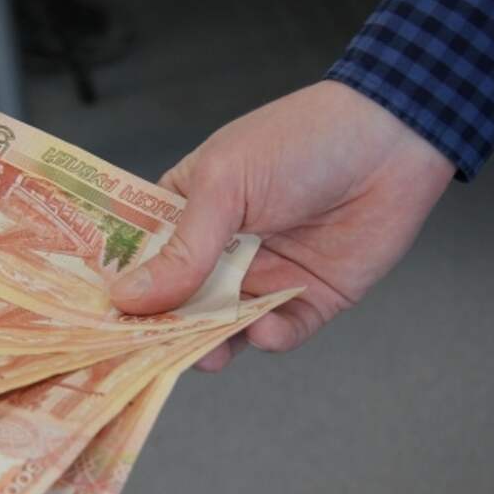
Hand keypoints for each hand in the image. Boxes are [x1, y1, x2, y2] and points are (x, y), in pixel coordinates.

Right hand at [110, 81, 454, 369]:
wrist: (393, 138)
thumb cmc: (297, 142)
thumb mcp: (225, 186)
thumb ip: (183, 249)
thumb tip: (127, 296)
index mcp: (189, 213)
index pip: (144, 260)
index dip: (124, 291)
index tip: (101, 325)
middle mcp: (221, 251)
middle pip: (180, 304)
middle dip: (166, 331)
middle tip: (151, 355)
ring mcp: (264, 276)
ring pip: (226, 328)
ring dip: (214, 345)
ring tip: (209, 355)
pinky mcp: (309, 297)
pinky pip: (281, 331)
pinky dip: (271, 337)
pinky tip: (266, 329)